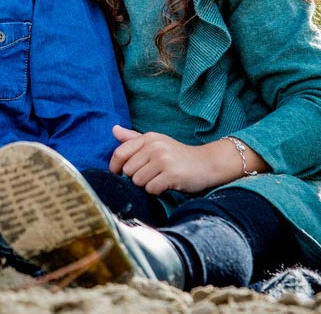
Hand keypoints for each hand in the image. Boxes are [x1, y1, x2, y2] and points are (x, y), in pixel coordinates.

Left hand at [109, 125, 243, 194]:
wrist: (206, 163)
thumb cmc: (177, 155)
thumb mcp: (156, 143)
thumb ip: (133, 138)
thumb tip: (114, 129)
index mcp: (148, 138)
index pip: (120, 152)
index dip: (115, 166)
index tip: (118, 174)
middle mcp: (155, 146)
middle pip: (128, 170)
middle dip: (135, 177)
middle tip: (150, 176)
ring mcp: (164, 160)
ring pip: (138, 181)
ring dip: (146, 185)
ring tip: (159, 179)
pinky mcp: (172, 174)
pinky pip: (151, 189)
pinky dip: (156, 191)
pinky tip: (165, 186)